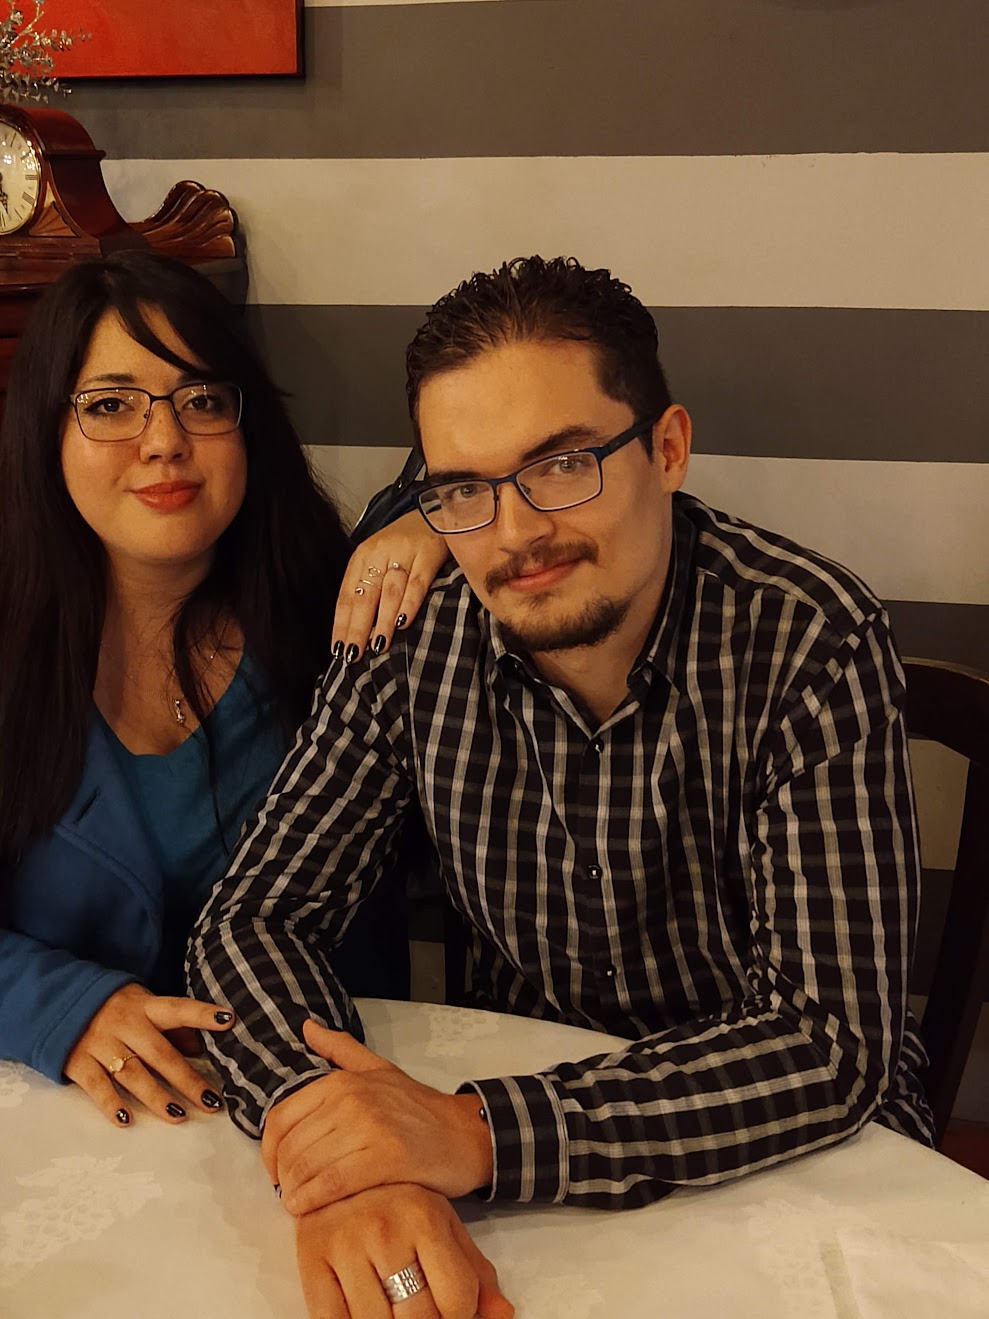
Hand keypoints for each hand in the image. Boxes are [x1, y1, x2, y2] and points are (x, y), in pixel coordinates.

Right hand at [64, 982, 232, 1125]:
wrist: (58, 1001)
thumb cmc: (115, 1007)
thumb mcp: (143, 1004)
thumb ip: (171, 1025)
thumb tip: (201, 1049)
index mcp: (145, 1007)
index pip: (178, 1008)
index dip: (202, 1014)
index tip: (229, 1020)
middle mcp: (125, 1024)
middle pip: (160, 1053)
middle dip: (187, 1079)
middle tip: (212, 1101)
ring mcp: (101, 1043)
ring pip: (133, 1073)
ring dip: (156, 1097)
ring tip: (179, 1116)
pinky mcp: (78, 1062)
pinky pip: (97, 1086)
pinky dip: (110, 1104)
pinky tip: (126, 1120)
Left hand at [263, 1020, 493, 1215]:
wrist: (465, 1133)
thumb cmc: (418, 1107)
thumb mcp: (379, 1068)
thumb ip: (340, 1049)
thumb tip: (306, 1027)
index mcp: (343, 1081)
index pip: (282, 1118)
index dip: (269, 1150)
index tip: (274, 1170)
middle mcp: (352, 1100)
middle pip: (293, 1146)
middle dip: (283, 1176)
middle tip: (288, 1192)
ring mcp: (370, 1128)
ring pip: (309, 1167)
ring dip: (294, 1193)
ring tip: (297, 1205)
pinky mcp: (386, 1158)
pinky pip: (333, 1184)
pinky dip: (313, 1201)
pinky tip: (308, 1210)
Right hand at [295, 1183, 512, 1318]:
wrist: (339, 1167)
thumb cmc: (399, 1204)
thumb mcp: (443, 1226)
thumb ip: (474, 1271)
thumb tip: (503, 1316)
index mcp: (425, 1217)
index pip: (457, 1300)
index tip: (451, 1313)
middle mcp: (385, 1228)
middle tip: (419, 1313)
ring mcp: (344, 1244)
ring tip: (393, 1310)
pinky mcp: (310, 1258)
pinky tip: (363, 1314)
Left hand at [332, 510, 447, 658]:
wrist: (438, 508)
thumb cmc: (407, 542)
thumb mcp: (381, 558)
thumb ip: (371, 588)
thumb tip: (361, 630)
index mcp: (362, 556)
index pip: (346, 595)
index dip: (341, 624)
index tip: (338, 650)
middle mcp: (379, 553)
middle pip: (364, 596)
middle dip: (357, 628)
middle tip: (353, 655)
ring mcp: (404, 552)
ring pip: (389, 591)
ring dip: (382, 621)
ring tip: (377, 646)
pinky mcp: (429, 553)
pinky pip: (417, 582)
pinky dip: (409, 603)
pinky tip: (402, 622)